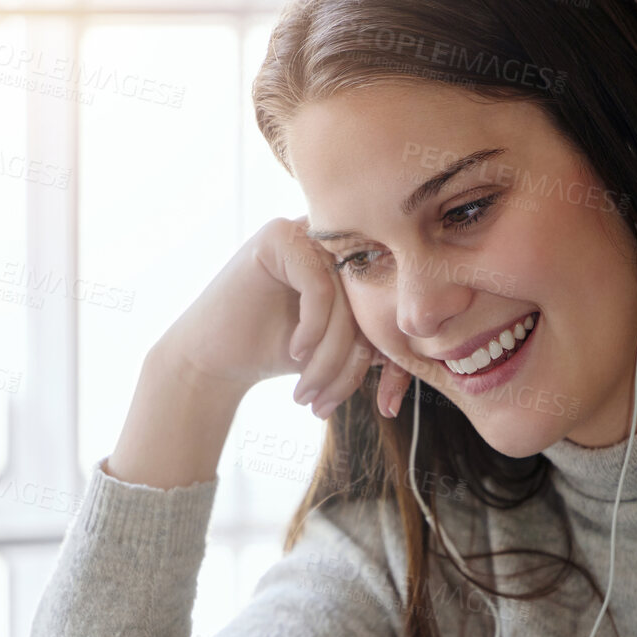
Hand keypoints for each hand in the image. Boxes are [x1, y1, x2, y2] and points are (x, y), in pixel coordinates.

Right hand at [159, 217, 412, 419]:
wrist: (211, 360)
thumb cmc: (274, 353)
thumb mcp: (339, 347)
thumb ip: (377, 336)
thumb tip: (424, 344)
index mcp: (352, 262)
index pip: (388, 308)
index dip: (388, 358)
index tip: (383, 404)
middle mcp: (332, 240)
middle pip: (367, 305)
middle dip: (349, 365)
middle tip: (323, 404)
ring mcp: (304, 232)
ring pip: (344, 303)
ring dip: (328, 358)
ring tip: (307, 394)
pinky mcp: (278, 237)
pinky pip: (320, 287)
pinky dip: (312, 329)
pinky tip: (294, 353)